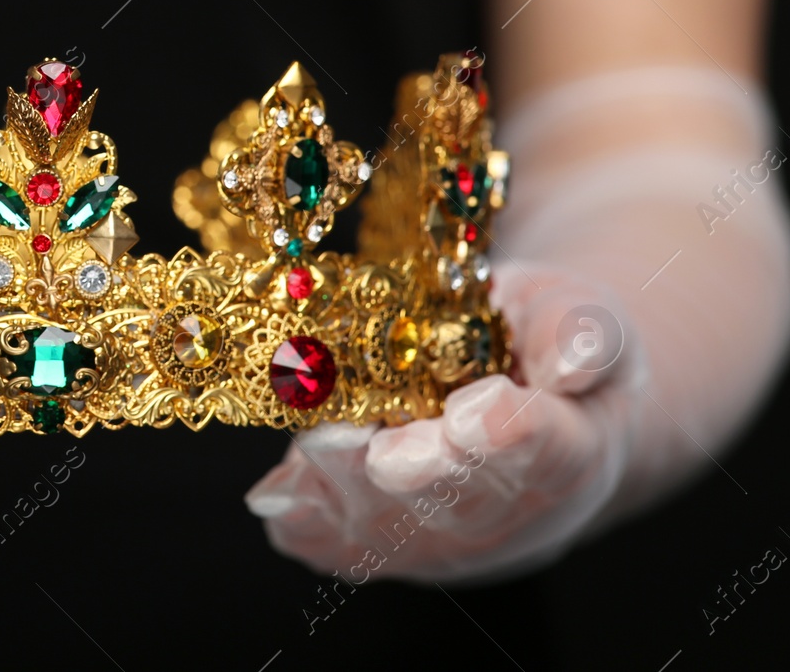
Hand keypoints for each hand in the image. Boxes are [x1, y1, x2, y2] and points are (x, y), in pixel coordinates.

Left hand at [246, 262, 642, 581]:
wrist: (525, 410)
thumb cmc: (545, 351)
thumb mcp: (578, 314)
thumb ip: (579, 331)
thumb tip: (572, 360)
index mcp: (568, 450)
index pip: (543, 451)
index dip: (505, 435)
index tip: (469, 414)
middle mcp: (502, 512)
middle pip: (456, 503)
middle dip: (414, 473)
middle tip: (380, 447)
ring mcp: (436, 538)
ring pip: (387, 527)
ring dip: (345, 489)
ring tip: (317, 443)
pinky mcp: (374, 542)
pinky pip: (333, 543)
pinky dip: (303, 518)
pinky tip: (277, 493)